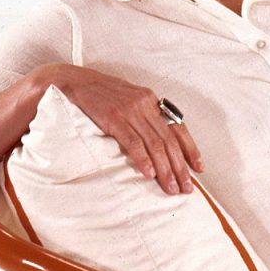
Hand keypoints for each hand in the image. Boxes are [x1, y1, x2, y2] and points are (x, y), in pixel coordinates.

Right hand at [38, 64, 203, 195]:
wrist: (70, 81)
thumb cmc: (99, 95)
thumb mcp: (127, 101)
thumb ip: (143, 116)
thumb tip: (158, 140)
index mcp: (151, 100)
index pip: (178, 127)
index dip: (191, 149)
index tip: (199, 168)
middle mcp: (145, 104)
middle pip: (169, 140)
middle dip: (180, 167)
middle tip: (187, 188)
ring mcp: (130, 110)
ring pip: (154, 144)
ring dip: (165, 169)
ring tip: (171, 188)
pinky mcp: (113, 118)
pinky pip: (133, 141)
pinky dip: (143, 158)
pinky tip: (149, 173)